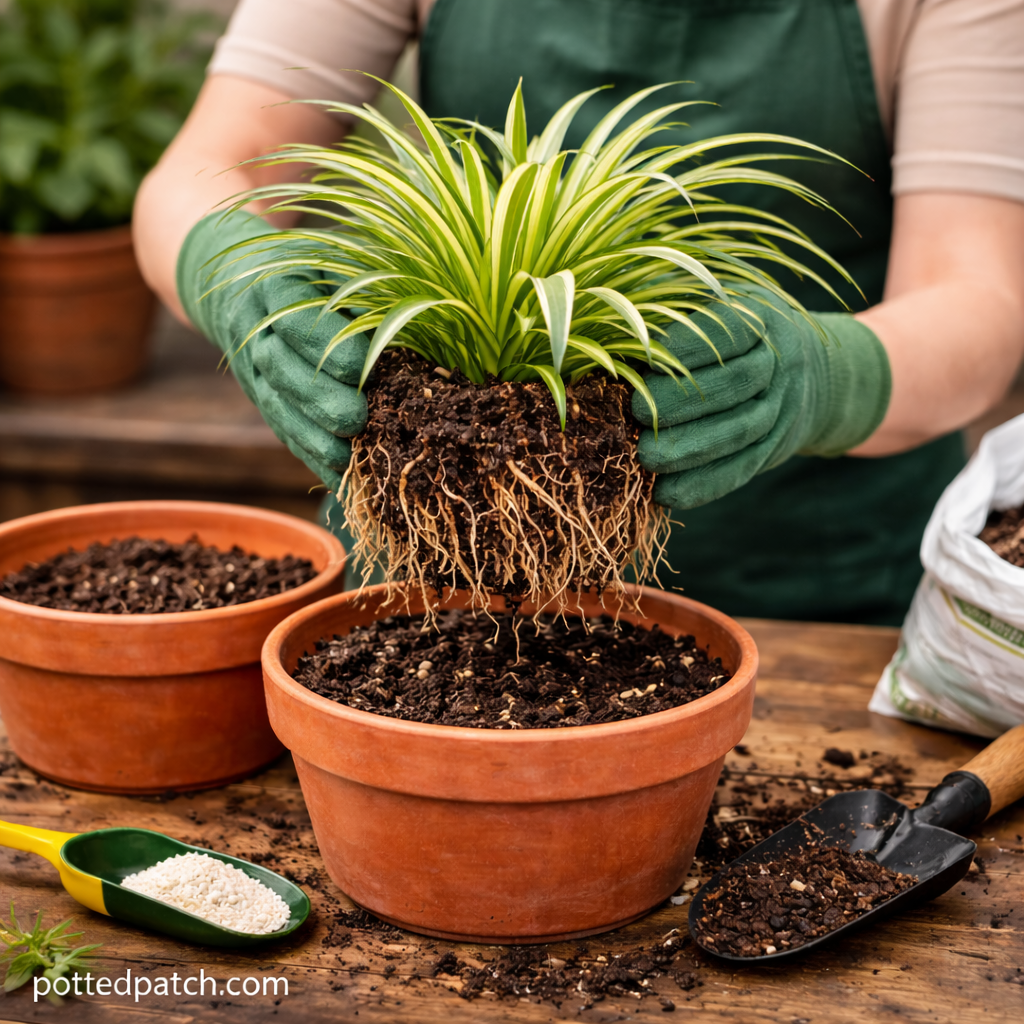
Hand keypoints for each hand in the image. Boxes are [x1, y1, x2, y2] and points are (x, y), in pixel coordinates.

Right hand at [177, 210, 366, 490]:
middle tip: (358, 419)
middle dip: (320, 399)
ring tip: (349, 461)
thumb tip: (406, 327)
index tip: (360, 364)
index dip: (324, 341)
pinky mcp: (260, 398)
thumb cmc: (310, 265)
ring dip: (313, 439)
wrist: (234, 275)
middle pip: (281, 368)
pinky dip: (312, 458)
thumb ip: (363, 288)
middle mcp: (254, 328)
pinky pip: (283, 431)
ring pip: (277, 408)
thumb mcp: (335, 259)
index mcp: (273, 283)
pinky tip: (342, 480)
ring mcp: (251, 369)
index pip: (293, 314)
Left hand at [633, 286, 890, 509]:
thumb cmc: (731, 328)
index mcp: (761, 316)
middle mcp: (781, 361)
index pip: (730, 330)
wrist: (808, 369)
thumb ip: (669, 301)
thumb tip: (606, 312)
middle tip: (636, 413)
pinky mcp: (775, 448)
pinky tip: (666, 494)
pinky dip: (704, 485)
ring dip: (691, 450)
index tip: (645, 360)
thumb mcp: (711, 299)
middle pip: (737, 383)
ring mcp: (783, 408)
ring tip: (645, 458)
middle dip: (684, 402)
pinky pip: (742, 469)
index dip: (687, 347)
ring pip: (741, 432)